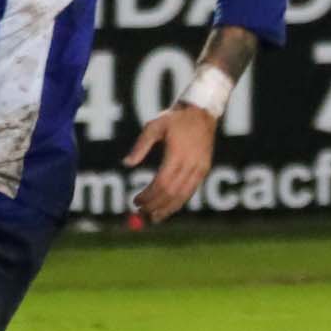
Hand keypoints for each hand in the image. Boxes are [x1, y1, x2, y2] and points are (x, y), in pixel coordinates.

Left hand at [123, 104, 215, 225]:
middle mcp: (191, 165)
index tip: (135, 201)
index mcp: (177, 155)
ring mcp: (200, 168)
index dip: (148, 196)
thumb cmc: (174, 119)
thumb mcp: (154, 126)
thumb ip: (140, 146)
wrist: (201, 112)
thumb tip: (126, 164)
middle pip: (172, 193)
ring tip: (154, 218)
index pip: (161, 183)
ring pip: (184, 195)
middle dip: (156, 205)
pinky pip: (191, 190)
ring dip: (168, 209)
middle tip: (141, 212)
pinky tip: (169, 208)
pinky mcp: (204, 169)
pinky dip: (179, 202)